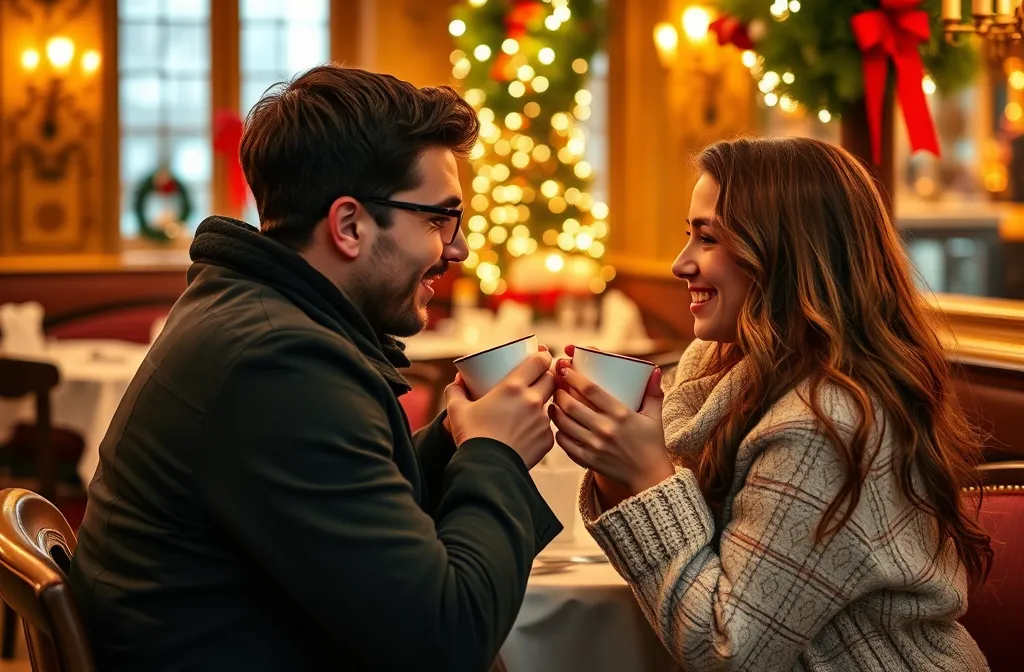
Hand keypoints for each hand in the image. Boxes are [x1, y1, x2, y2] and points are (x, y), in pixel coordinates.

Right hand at [444, 349, 556, 468]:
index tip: (540, 355)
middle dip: (546, 377)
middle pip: (550, 380)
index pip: (539, 361)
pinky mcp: (546, 440)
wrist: (486, 468)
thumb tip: (457, 382)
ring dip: (541, 404)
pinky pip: (547, 427)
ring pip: (549, 404)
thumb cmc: (472, 436)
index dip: (542, 356)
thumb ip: (456, 391)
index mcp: (513, 387)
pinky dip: (538, 427)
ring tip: (527, 411)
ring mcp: (542, 421)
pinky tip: (525, 432)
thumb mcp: (457, 409)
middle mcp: (532, 401)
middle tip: (536, 380)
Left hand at [549, 345, 673, 496]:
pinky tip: (559, 425)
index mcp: (621, 414)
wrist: (649, 477)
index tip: (565, 368)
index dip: (574, 377)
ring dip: (555, 410)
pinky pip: (565, 443)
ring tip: (553, 403)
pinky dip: (559, 432)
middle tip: (556, 385)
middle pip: (571, 405)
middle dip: (559, 391)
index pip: (591, 390)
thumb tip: (655, 369)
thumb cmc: (651, 444)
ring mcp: (595, 446)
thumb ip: (653, 391)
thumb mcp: (654, 416)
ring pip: (564, 423)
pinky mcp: (588, 460)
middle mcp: (606, 429)